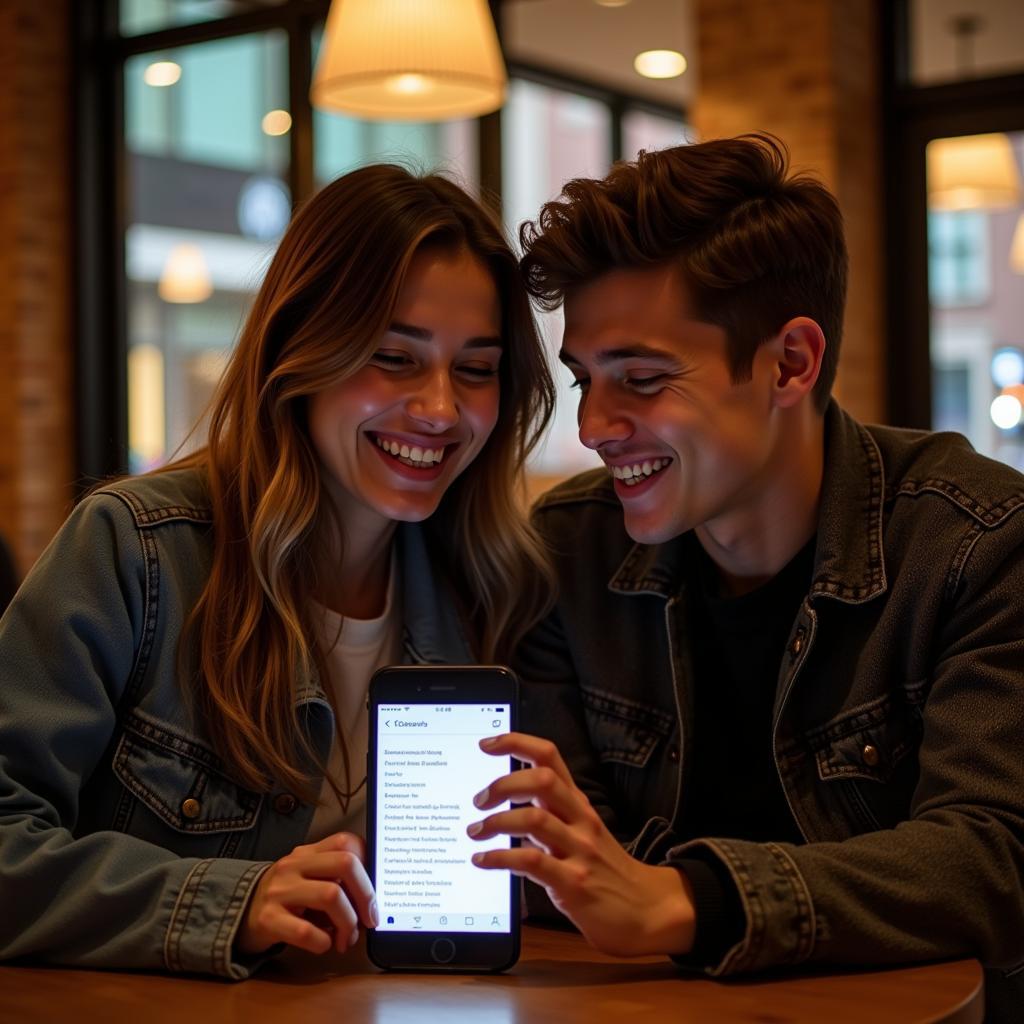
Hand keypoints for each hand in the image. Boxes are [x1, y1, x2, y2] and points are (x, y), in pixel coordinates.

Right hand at [236, 832, 377, 955]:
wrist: (238, 912)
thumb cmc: (287, 897)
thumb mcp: (308, 877)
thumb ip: (335, 877)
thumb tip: (374, 896)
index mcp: (308, 852)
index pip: (346, 841)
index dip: (368, 863)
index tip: (375, 889)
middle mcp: (294, 865)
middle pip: (345, 864)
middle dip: (366, 894)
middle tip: (371, 918)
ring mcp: (280, 890)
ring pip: (331, 895)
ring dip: (348, 922)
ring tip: (347, 938)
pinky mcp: (268, 919)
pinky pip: (306, 930)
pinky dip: (324, 941)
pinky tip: (325, 945)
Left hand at [467, 733, 695, 957]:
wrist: (649, 911)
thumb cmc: (607, 872)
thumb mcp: (581, 834)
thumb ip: (550, 815)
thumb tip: (509, 803)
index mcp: (578, 804)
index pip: (549, 757)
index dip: (516, 743)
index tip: (487, 743)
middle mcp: (580, 820)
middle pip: (542, 779)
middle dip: (503, 783)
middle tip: (479, 800)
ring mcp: (580, 850)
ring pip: (534, 818)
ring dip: (496, 822)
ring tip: (476, 832)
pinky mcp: (574, 883)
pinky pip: (532, 862)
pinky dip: (500, 858)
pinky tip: (483, 861)